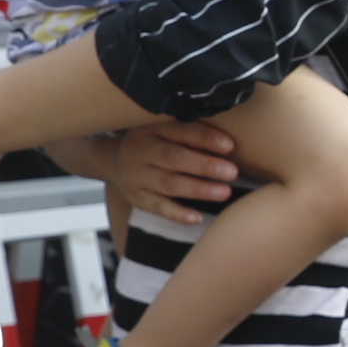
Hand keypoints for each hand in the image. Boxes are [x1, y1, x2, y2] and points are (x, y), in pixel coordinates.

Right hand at [113, 117, 242, 216]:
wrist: (112, 159)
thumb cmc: (156, 141)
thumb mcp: (165, 128)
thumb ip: (191, 129)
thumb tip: (235, 133)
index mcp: (151, 128)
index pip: (179, 131)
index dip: (205, 138)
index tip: (230, 146)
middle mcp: (139, 150)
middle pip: (173, 159)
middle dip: (204, 166)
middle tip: (233, 172)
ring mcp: (135, 176)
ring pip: (168, 184)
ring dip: (198, 190)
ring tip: (225, 193)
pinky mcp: (136, 198)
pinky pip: (158, 207)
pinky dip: (178, 214)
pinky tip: (197, 218)